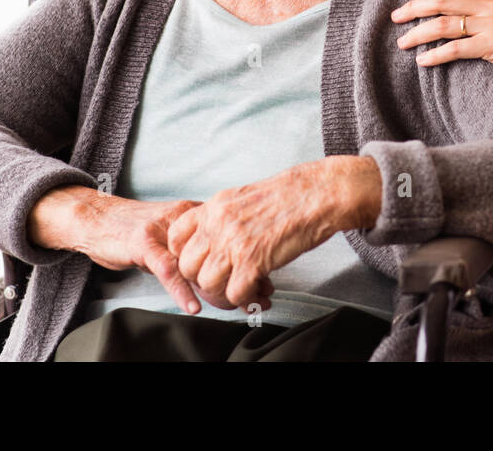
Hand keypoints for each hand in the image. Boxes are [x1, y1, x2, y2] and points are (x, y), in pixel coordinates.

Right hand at [28, 185, 269, 314]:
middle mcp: (187, 220)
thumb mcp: (179, 236)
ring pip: (200, 262)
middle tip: (264, 295)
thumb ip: (203, 250)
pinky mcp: (143, 244)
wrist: (99, 219)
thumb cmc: (140, 231)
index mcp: (199, 215)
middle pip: (223, 249)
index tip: (270, 280)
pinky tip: (196, 305)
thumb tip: (236, 272)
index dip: (254, 259)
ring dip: (221, 286)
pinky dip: (183, 289)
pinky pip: (167, 270)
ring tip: (240, 304)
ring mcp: (165, 232)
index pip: (234, 238)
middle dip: (245, 274)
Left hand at [166, 156, 379, 312]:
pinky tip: (257, 292)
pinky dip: (245, 298)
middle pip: (187, 266)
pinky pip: (234, 294)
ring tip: (242, 290)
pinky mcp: (253, 261)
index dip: (185, 255)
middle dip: (203, 278)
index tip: (202, 262)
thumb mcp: (243, 197)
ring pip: (208, 284)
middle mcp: (218, 224)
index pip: (175, 237)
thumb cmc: (288, 195)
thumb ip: (222, 217)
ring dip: (224, 292)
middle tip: (223, 280)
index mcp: (214, 207)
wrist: (317, 195)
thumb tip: (213, 239)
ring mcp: (234, 243)